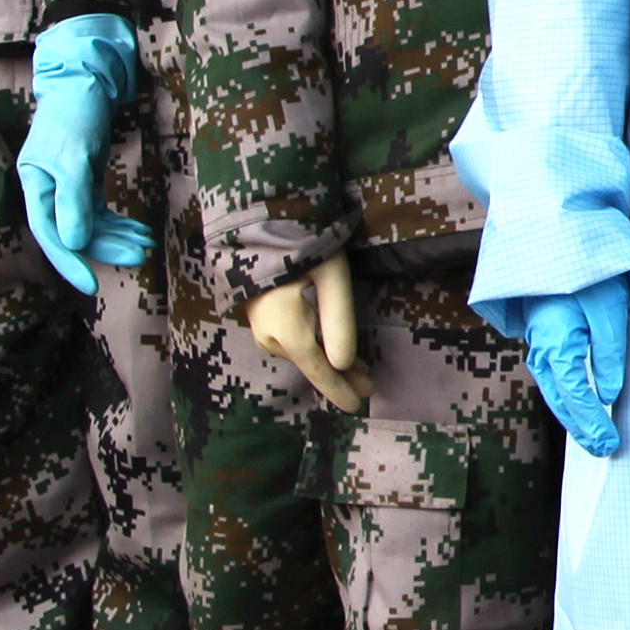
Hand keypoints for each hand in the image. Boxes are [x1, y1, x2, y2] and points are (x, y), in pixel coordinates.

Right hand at [14, 17, 153, 290]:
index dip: (70, 262)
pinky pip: (100, 212)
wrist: (85, 81)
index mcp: (34, 185)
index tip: (91, 287)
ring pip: (91, 224)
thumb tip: (76, 242)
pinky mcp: (84, 179)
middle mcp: (47, 190)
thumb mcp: (73, 156)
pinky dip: (120, 223)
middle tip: (140, 256)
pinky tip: (141, 232)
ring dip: (117, 237)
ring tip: (146, 245)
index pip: (50, 234)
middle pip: (74, 232)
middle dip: (106, 247)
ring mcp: (66, 186)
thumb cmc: (74, 114)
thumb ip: (73, 200)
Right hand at [247, 254, 369, 417]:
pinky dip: (314, 349)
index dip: (339, 390)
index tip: (357, 407)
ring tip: (358, 369)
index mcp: (286, 330)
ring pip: (302, 354)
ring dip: (329, 362)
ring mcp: (260, 328)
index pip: (318, 371)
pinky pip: (292, 342)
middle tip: (369, 385)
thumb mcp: (332, 280)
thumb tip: (343, 365)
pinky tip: (331, 350)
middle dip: (341, 377)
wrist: (262, 221)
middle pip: (311, 365)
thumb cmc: (304, 244)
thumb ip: (338, 323)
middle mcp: (269, 335)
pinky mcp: (260, 318)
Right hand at [518, 284, 626, 455]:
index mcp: (557, 342)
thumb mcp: (607, 308)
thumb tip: (609, 395)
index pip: (575, 394)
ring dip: (571, 414)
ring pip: (552, 388)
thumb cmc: (585, 270)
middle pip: (559, 398)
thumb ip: (609, 352)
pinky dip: (564, 395)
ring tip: (591, 436)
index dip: (591, 422)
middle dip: (581, 427)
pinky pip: (551, 374)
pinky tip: (576, 403)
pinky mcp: (543, 333)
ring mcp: (538, 340)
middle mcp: (541, 346)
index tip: (609, 443)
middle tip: (604, 449)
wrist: (553, 237)